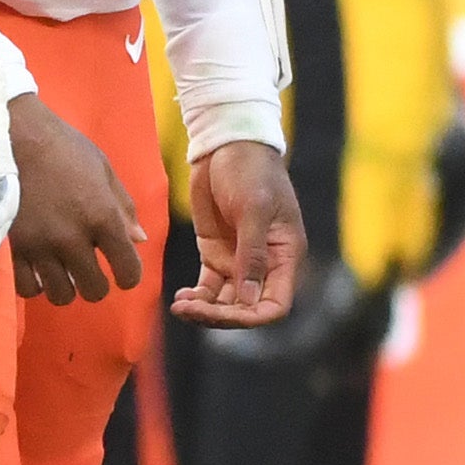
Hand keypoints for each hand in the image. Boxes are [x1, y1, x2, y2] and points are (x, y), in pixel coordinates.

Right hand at [4, 93, 141, 303]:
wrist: (14, 138)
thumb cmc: (64, 149)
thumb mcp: (104, 171)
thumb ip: (123, 208)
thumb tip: (138, 240)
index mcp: (103, 217)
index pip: (127, 269)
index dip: (130, 277)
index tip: (123, 273)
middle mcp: (73, 238)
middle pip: (94, 290)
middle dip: (97, 285)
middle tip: (90, 272)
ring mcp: (40, 246)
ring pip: (60, 295)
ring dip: (65, 287)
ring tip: (61, 273)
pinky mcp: (13, 248)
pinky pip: (27, 288)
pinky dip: (35, 284)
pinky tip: (37, 271)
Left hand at [173, 141, 303, 328]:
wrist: (227, 147)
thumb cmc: (251, 172)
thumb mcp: (254, 210)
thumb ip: (252, 255)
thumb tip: (247, 300)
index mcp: (285, 256)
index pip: (275, 304)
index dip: (252, 318)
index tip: (223, 315)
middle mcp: (264, 264)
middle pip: (245, 308)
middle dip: (219, 315)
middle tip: (188, 309)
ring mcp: (238, 261)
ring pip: (224, 302)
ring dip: (204, 309)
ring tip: (180, 305)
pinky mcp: (216, 253)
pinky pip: (208, 287)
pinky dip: (196, 297)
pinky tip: (180, 298)